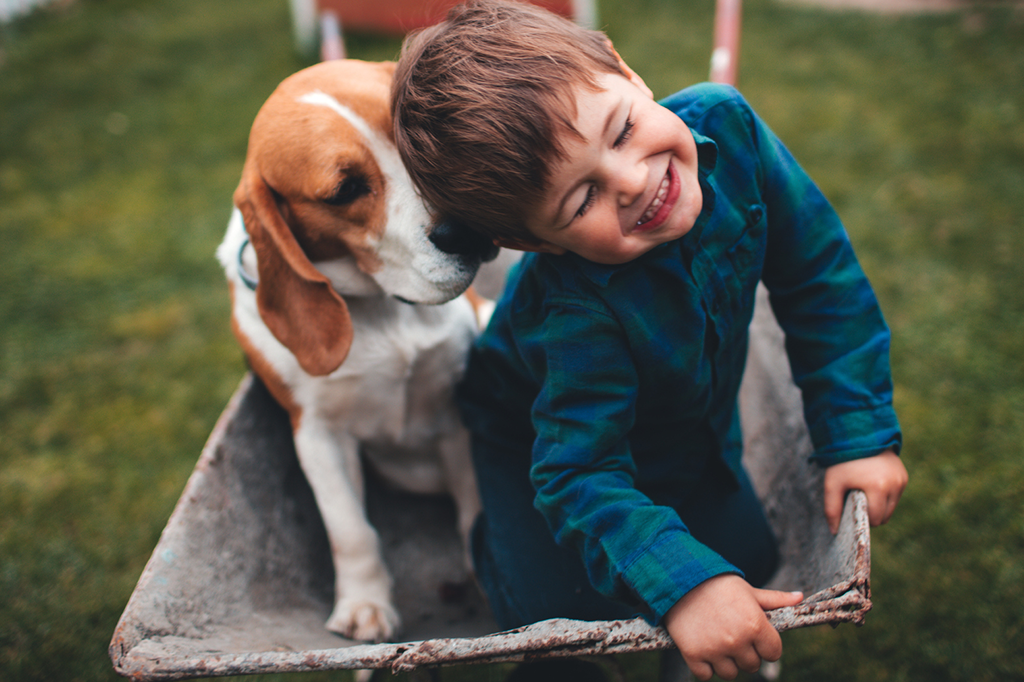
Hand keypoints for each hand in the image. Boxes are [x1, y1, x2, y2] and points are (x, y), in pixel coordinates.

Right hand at [664, 574, 802, 680]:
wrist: (679, 579)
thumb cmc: (718, 584)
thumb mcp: (749, 590)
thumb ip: (775, 599)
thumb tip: (800, 597)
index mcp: (755, 624)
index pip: (773, 654)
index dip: (766, 645)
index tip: (755, 636)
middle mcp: (737, 640)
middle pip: (752, 665)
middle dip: (745, 652)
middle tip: (732, 634)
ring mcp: (714, 650)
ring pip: (730, 673)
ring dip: (725, 662)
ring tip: (717, 641)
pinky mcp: (693, 655)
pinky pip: (705, 675)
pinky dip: (704, 666)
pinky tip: (703, 648)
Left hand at [824, 450, 907, 533]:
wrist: (858, 436)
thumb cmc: (842, 461)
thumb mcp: (832, 484)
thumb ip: (831, 509)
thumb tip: (834, 531)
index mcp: (877, 488)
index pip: (875, 519)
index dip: (862, 518)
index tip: (853, 509)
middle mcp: (894, 485)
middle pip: (885, 516)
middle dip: (872, 514)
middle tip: (857, 501)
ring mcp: (901, 480)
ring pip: (891, 507)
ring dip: (880, 506)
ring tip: (864, 493)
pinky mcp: (904, 476)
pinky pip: (895, 495)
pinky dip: (885, 495)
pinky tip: (873, 484)